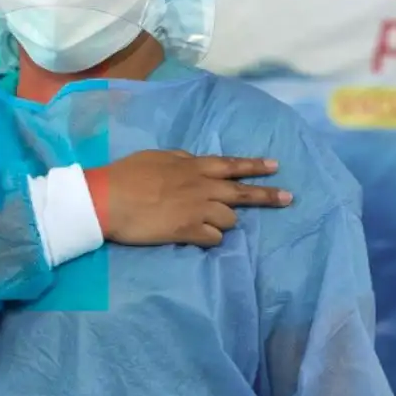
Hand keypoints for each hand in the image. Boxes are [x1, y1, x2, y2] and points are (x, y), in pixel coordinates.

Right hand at [88, 149, 290, 247]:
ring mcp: (197, 210)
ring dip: (224, 222)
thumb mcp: (157, 158)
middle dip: (268, 195)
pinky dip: (210, 238)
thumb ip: (181, 160)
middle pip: (242, 192)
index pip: (231, 165)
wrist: (107, 198)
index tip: (275, 166)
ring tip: (207, 223)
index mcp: (193, 167)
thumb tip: (195, 162)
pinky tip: (199, 236)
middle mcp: (202, 187)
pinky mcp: (188, 231)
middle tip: (288, 198)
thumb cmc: (127, 175)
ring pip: (230, 219)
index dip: (254, 166)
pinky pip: (214, 238)